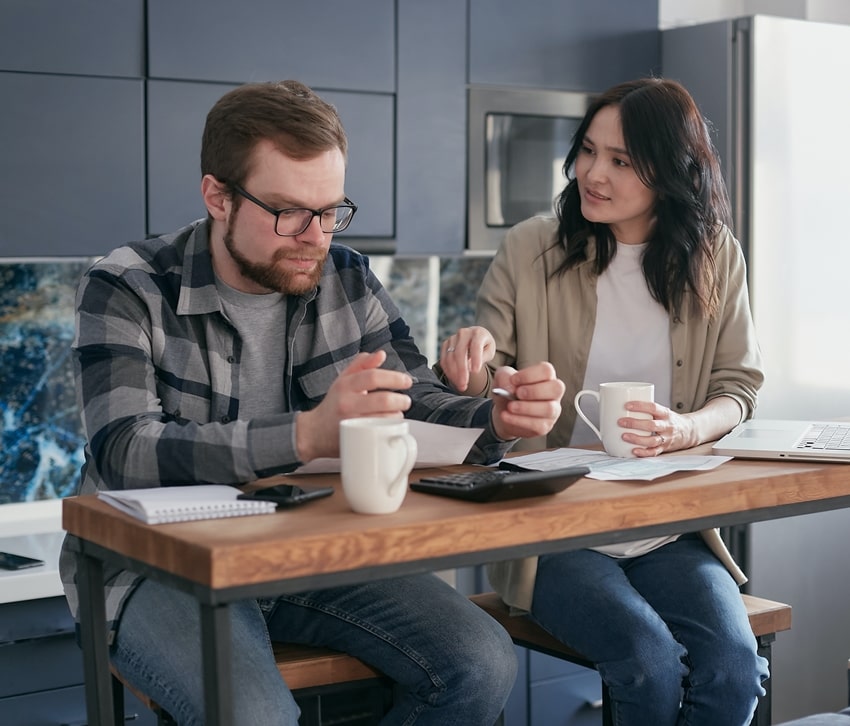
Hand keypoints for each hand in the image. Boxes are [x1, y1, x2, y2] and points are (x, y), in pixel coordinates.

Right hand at [295, 350, 413, 460]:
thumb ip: (362, 364)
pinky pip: (378, 432)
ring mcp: (351, 421)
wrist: (314, 432)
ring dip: (397, 415)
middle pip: (382, 399)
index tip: (406, 381)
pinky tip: (389, 424)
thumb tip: (381, 354)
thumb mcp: (343, 379)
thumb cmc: (333, 404)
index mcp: (345, 385)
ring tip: (397, 412)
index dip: (394, 378)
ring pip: (383, 417)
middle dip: (400, 400)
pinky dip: (389, 427)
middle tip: (406, 400)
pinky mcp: (354, 437)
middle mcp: (347, 402)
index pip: (373, 377)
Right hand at [439, 326, 494, 393]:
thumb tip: (472, 368)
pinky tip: (454, 380)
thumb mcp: (489, 351)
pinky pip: (444, 359)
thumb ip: (483, 357)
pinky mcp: (445, 344)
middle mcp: (464, 333)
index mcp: (478, 333)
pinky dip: (448, 371)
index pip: (475, 345)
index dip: (475, 359)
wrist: (475, 338)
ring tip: (461, 385)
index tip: (476, 371)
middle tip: (464, 384)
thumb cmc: (484, 346)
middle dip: (461, 370)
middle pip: (460, 352)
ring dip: (454, 374)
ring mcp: (453, 338)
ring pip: (449, 357)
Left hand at [490, 362, 564, 440]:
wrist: (503, 412)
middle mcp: (553, 392)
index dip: (529, 375)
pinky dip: (519, 420)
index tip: (513, 380)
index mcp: (546, 376)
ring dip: (526, 407)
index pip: (546, 371)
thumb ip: (504, 376)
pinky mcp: (545, 426)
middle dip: (534, 391)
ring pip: (549, 409)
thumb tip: (511, 388)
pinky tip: (506, 416)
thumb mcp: (502, 378)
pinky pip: (538, 425)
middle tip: (517, 393)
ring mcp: (552, 410)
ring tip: (510, 406)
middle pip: (556, 388)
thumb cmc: (509, 391)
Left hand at [618, 401, 695, 456]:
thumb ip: (647, 410)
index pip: (653, 407)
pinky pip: (654, 452)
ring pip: (652, 440)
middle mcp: (667, 426)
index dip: (640, 406)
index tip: (626, 405)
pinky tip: (633, 451)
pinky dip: (644, 452)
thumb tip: (620, 406)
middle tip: (620, 422)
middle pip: (651, 425)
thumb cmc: (669, 420)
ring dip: (637, 439)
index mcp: (665, 413)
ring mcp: (666, 438)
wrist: (689, 431)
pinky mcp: (664, 448)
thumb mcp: (662, 411)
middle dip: (634, 423)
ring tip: (624, 436)